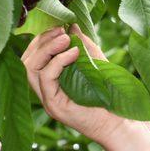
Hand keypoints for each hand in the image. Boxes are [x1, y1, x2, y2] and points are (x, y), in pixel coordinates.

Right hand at [21, 24, 137, 147]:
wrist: (123, 124)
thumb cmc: (112, 96)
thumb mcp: (95, 63)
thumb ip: (83, 45)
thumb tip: (70, 26)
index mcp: (51, 82)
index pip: (33, 57)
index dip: (41, 40)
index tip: (58, 27)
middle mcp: (45, 92)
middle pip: (27, 61)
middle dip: (41, 42)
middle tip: (60, 30)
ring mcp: (47, 100)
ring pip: (30, 69)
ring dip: (46, 49)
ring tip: (64, 38)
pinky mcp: (54, 106)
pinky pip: (46, 78)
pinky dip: (57, 61)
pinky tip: (73, 52)